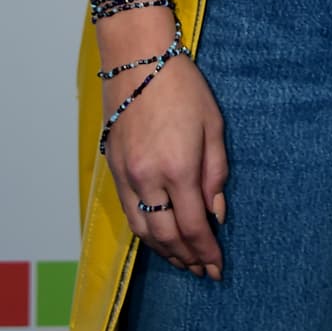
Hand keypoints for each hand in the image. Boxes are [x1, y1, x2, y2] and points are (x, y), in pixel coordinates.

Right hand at [101, 49, 228, 277]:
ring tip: (183, 261)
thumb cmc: (181, 85)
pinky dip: (145, 232)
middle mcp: (148, 179)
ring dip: (164, 252)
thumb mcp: (213, 125)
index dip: (206, 252)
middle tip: (204, 271)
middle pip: (166, 237)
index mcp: (178, 168)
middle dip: (187, 258)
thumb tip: (216, 213)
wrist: (138, 59)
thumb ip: (216, 173)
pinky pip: (129, 213)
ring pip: (143, 231)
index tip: (217, 267)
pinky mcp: (114, 169)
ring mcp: (126, 176)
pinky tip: (158, 237)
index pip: (193, 226)